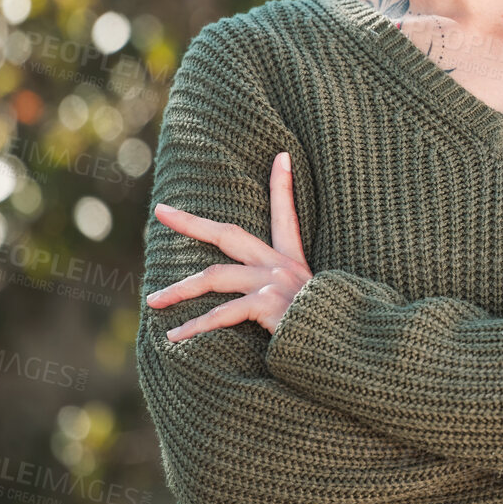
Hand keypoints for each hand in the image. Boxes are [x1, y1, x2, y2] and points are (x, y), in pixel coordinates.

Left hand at [146, 150, 313, 339]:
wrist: (348, 346)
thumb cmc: (329, 334)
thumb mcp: (315, 309)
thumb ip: (294, 301)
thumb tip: (272, 309)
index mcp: (293, 264)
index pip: (286, 217)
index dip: (283, 186)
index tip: (281, 157)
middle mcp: (281, 267)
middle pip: (228, 234)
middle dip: (191, 222)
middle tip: (161, 211)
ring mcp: (273, 282)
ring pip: (213, 276)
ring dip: (179, 290)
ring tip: (154, 300)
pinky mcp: (267, 303)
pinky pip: (221, 314)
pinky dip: (195, 327)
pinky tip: (175, 337)